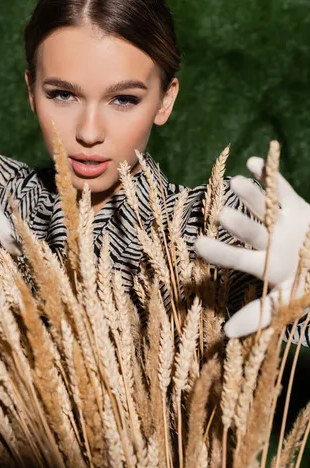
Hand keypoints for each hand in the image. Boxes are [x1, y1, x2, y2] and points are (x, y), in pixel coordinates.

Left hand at [194, 156, 309, 337]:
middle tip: (220, 216)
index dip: (221, 254)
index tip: (198, 245)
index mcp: (265, 265)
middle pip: (251, 231)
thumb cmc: (308, 285)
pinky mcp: (296, 206)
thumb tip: (227, 333)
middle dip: (238, 225)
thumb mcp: (289, 301)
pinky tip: (254, 162)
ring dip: (250, 195)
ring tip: (235, 183)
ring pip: (263, 207)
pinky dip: (269, 175)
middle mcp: (269, 241)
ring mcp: (281, 222)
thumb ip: (261, 315)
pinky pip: (282, 189)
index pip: (239, 260)